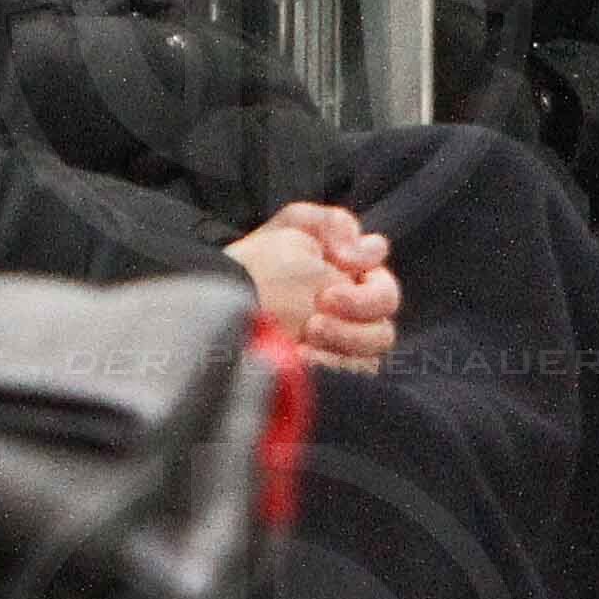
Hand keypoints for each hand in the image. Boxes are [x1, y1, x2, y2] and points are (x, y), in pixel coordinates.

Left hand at [228, 199, 398, 372]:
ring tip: (307, 340)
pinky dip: (334, 365)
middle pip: (386, 306)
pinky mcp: (331, 375)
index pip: (382, 269)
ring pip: (377, 341)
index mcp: (343, 272)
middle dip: (359, 305)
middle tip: (320, 310)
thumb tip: (362, 247)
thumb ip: (333, 223)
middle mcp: (349, 308)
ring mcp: (342, 344)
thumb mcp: (287, 229)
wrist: (213, 321)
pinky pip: (358, 374)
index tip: (337, 269)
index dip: (368, 267)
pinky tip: (304, 360)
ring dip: (346, 337)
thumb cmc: (249, 273)